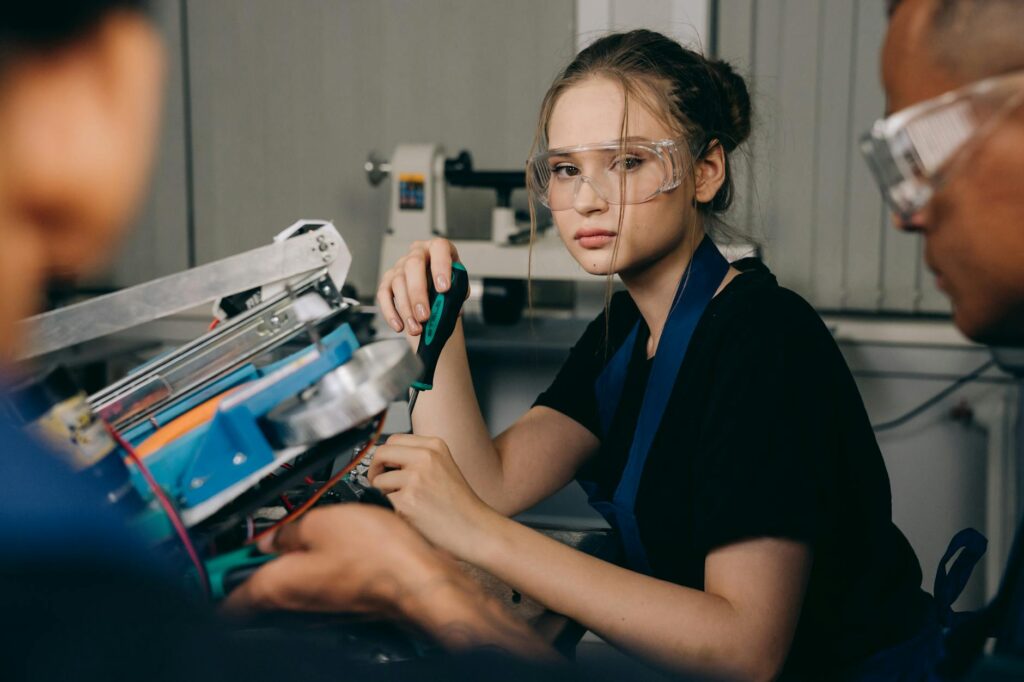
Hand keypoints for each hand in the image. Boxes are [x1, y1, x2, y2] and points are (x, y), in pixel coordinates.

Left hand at [222, 505, 448, 619]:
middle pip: (255, 591)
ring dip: (280, 563)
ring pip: (284, 586)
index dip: (213, 579)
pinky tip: (323, 545)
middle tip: (249, 537)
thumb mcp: (323, 522)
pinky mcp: (340, 601)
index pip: (228, 598)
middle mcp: (295, 604)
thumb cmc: (378, 556)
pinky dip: (307, 567)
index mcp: (278, 586)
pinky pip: (311, 585)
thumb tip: (272, 534)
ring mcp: (319, 606)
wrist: (420, 578)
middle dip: (247, 565)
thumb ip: (289, 528)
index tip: (207, 561)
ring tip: (289, 534)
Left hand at [369, 434, 496, 561]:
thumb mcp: (443, 466)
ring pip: (378, 480)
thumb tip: (381, 460)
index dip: (385, 456)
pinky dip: (392, 510)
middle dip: (375, 470)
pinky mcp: (407, 501)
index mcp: (435, 446)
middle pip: (381, 453)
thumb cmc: (458, 504)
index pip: (393, 440)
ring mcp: (416, 478)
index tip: (384, 467)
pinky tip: (411, 515)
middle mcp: (425, 457)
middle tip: (379, 483)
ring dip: (384, 493)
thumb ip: (417, 458)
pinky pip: (384, 501)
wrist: (474, 528)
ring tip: (406, 504)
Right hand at [376, 238, 465, 334]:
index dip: (441, 267)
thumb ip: (457, 293)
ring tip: (417, 329)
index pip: (439, 248)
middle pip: (413, 266)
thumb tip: (453, 307)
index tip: (444, 289)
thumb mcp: (458, 286)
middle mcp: (417, 253)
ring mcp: (400, 265)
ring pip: (398, 283)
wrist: (435, 290)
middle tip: (424, 316)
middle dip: (418, 293)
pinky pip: (384, 295)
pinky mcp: (387, 280)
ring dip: (406, 309)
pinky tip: (399, 326)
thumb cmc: (447, 285)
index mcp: (438, 248)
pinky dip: (391, 312)